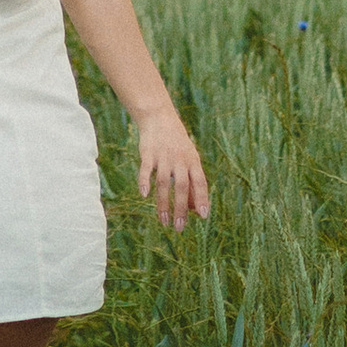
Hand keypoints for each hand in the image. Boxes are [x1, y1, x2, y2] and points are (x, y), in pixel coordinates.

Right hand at [136, 108, 210, 228]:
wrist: (159, 118)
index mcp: (192, 161)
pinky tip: (144, 195)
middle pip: (182, 187)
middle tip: (179, 228)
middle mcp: (179, 160)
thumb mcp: (188, 159)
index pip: (200, 182)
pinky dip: (144, 182)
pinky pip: (146, 170)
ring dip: (163, 204)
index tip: (203, 216)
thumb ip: (191, 183)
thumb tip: (193, 210)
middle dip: (181, 209)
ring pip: (164, 184)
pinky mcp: (148, 154)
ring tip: (164, 222)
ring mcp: (163, 157)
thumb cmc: (177, 144)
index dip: (201, 198)